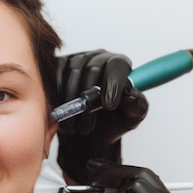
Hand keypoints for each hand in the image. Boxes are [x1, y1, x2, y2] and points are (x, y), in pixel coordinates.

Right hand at [55, 50, 148, 183]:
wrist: (88, 134)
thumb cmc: (112, 122)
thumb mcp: (131, 118)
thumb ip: (137, 106)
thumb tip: (131, 95)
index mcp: (119, 66)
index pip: (117, 65)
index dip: (113, 84)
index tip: (109, 106)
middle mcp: (98, 58)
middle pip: (93, 68)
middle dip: (90, 99)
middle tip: (88, 125)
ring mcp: (76, 60)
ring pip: (72, 74)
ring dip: (72, 103)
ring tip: (74, 127)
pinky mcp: (58, 66)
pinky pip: (54, 77)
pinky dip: (57, 97)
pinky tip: (61, 114)